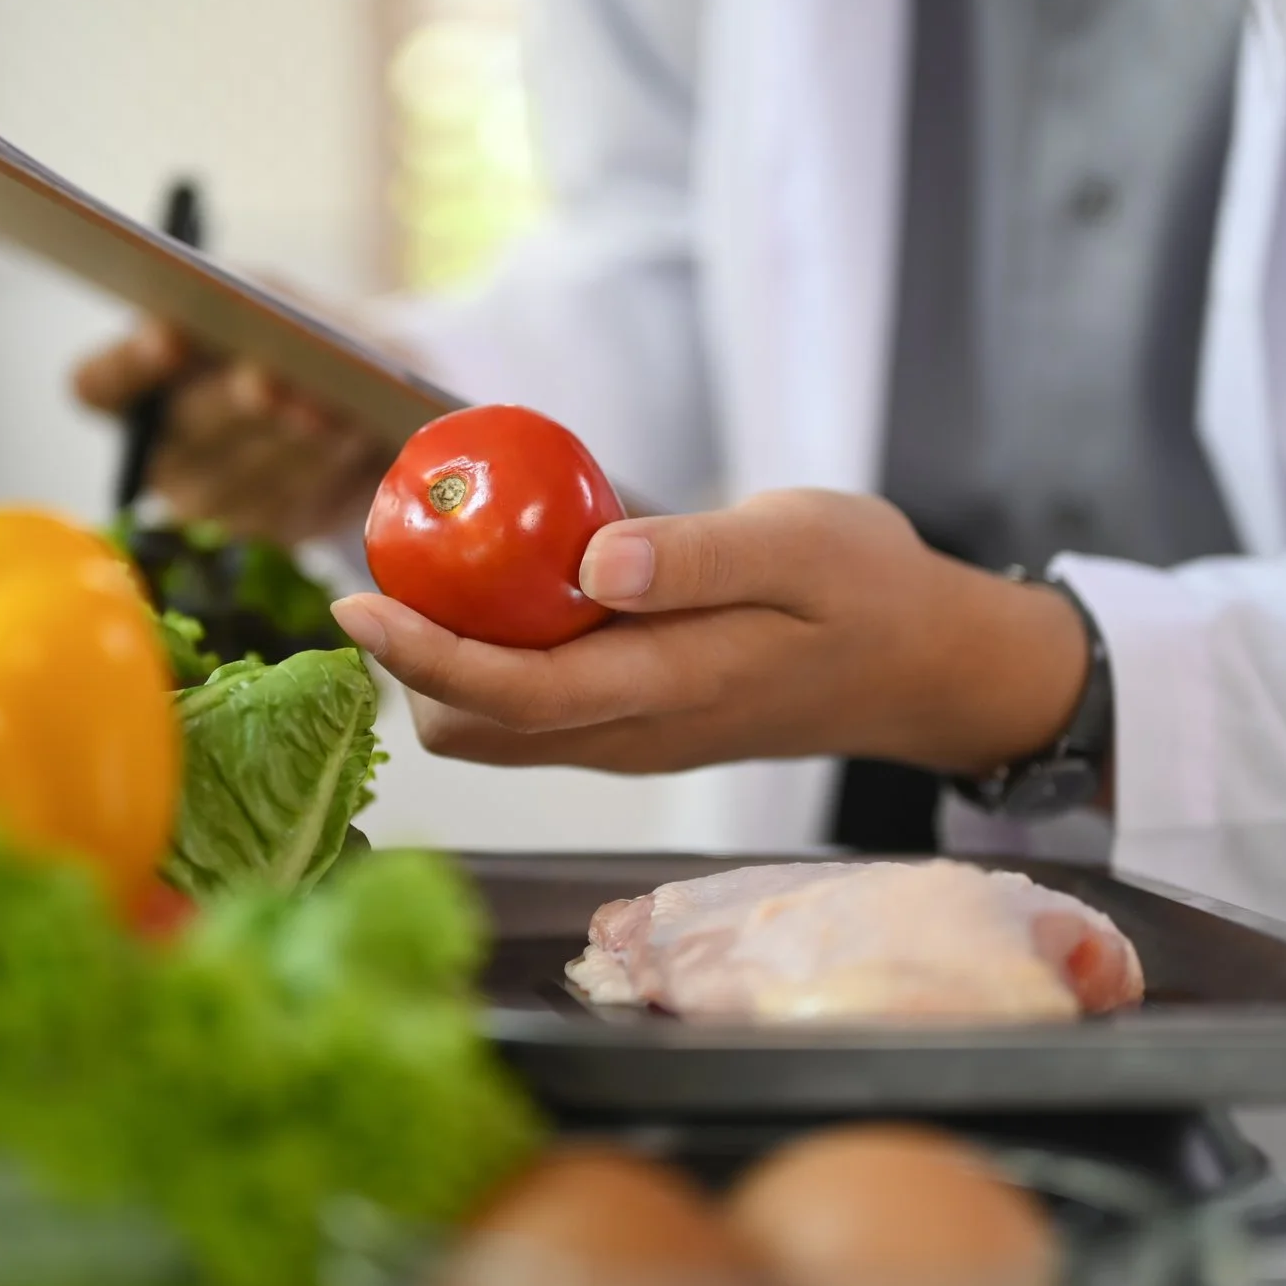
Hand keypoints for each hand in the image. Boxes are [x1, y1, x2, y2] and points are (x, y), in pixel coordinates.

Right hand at [71, 317, 391, 545]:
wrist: (358, 387)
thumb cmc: (290, 329)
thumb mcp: (267, 296)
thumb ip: (248, 298)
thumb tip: (248, 315)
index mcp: (135, 384)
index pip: (98, 385)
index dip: (129, 366)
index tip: (170, 336)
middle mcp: (161, 450)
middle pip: (182, 430)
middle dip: (230, 404)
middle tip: (269, 380)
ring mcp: (211, 499)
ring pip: (242, 471)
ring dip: (289, 436)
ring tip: (330, 407)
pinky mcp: (269, 528)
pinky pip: (289, 501)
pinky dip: (325, 463)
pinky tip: (353, 435)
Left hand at [327, 490, 1089, 775]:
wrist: (930, 665)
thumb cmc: (873, 589)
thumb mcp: (804, 545)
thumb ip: (699, 558)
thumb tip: (591, 565)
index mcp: (671, 688)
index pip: (518, 694)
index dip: (426, 657)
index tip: (355, 604)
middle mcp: (637, 734)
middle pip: (483, 728)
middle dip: (415, 661)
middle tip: (386, 561)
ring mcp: (635, 740)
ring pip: (501, 731)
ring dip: (448, 663)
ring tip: (432, 568)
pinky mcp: (639, 727)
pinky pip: (536, 710)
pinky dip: (492, 661)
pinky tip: (500, 590)